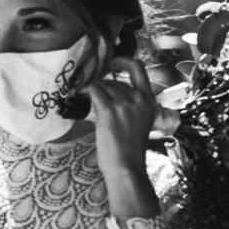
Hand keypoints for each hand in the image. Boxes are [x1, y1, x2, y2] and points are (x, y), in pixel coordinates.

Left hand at [86, 54, 159, 219]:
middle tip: (91, 98)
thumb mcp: (137, 125)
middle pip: (114, 82)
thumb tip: (105, 96)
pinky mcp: (109, 110)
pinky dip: (85, 91)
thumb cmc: (128, 153)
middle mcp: (139, 99)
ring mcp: (125, 104)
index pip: (139, 69)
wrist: (126, 168)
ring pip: (102, 86)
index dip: (123, 60)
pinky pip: (93, 91)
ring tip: (85, 104)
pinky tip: (79, 96)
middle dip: (101, 88)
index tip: (112, 62)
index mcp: (149, 102)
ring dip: (92, 93)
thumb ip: (128, 108)